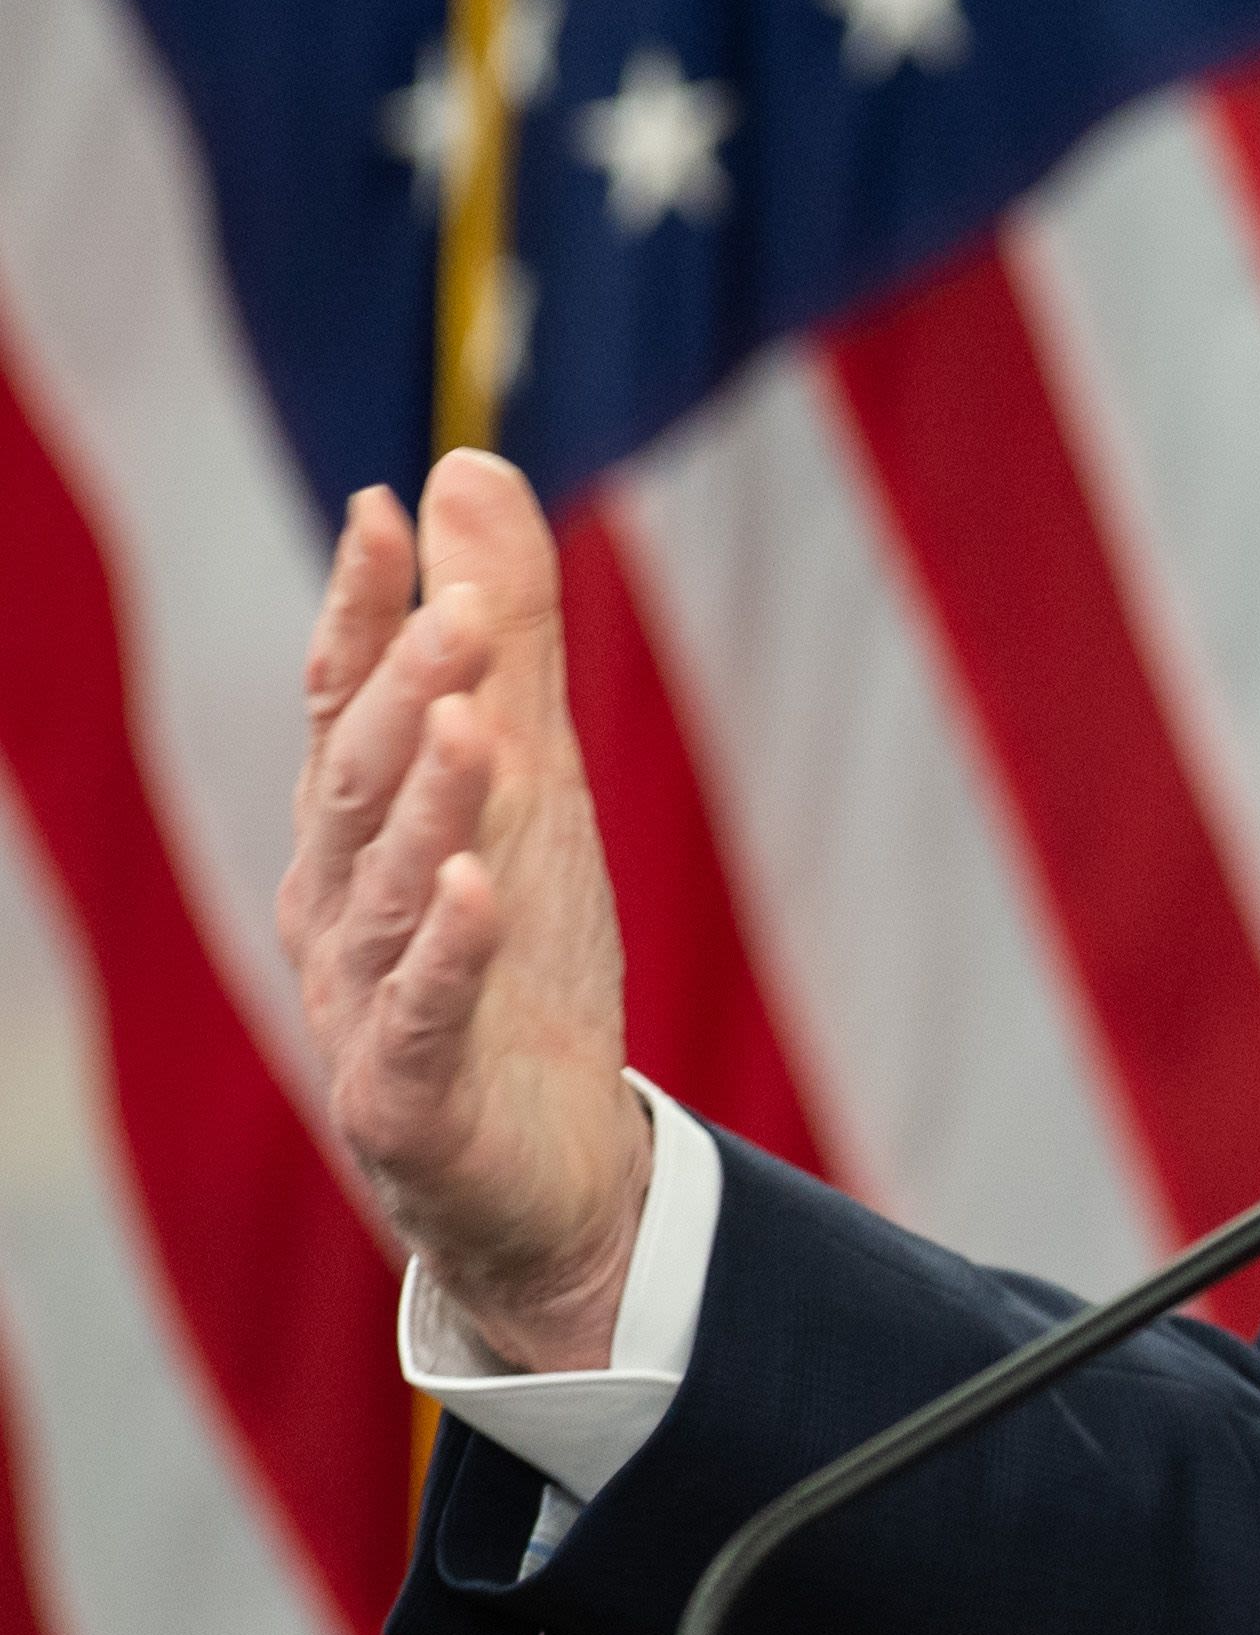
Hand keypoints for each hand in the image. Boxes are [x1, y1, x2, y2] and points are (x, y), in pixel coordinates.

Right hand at [273, 450, 647, 1372]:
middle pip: (361, 784)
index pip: (345, 703)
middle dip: (404, 692)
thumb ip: (503, 636)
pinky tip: (476, 890)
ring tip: (472, 719)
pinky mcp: (409, 1099)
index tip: (381, 509)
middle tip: (458, 605)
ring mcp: (362, 1003)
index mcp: (354, 830)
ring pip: (389, 890)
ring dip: (429, 804)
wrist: (548, 1167)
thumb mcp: (527, 780)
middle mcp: (337, 906)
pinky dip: (448, 952)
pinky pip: (423, 1016)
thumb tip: (465, 467)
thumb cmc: (518, 954)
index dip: (357, 610)